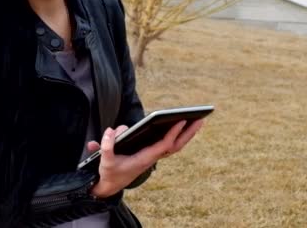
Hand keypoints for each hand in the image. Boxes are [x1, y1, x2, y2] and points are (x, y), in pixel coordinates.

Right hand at [87, 119, 203, 197]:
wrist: (110, 186)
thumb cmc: (109, 173)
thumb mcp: (105, 161)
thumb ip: (106, 147)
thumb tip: (110, 131)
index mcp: (144, 159)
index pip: (164, 145)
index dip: (173, 133)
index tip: (182, 120)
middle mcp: (151, 158)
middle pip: (176, 145)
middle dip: (188, 133)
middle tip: (201, 119)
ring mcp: (152, 156)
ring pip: (174, 145)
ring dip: (186, 134)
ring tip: (196, 120)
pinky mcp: (150, 154)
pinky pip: (168, 144)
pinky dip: (177, 136)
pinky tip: (182, 127)